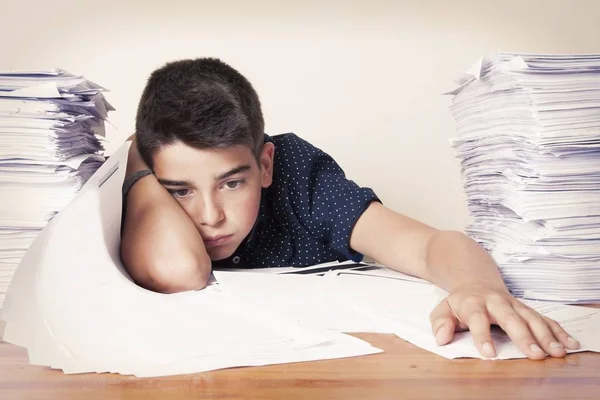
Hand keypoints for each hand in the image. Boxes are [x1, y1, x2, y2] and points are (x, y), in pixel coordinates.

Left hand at [429, 285, 580, 358]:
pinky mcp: (526, 309)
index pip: (477, 318)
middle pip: (511, 318)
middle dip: (524, 336)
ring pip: (532, 318)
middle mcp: (496, 302)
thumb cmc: (459, 302)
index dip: (482, 335)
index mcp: (473, 303)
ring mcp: (514, 305)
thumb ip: (440, 323)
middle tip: (535, 354)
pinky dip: (559, 331)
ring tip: (556, 352)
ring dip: (546, 335)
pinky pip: (545, 319)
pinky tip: (570, 344)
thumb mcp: (443, 309)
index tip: (488, 353)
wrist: (475, 280)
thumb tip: (441, 338)